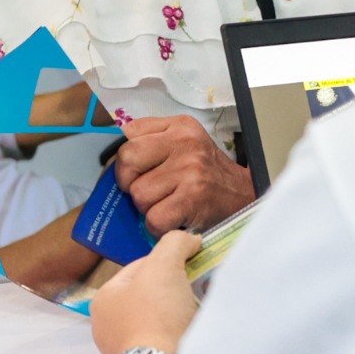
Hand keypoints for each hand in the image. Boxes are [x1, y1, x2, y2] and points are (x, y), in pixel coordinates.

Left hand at [90, 230, 200, 353]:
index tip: (192, 264)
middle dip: (174, 288)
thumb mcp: (164, 265)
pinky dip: (176, 335)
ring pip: (157, 317)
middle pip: (150, 292)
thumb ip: (175, 242)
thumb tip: (190, 240)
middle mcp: (107, 324)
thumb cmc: (155, 314)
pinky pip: (162, 340)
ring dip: (177, 312)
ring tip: (197, 311)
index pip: (141, 265)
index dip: (169, 259)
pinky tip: (189, 334)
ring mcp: (122, 349)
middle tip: (197, 288)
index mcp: (104, 297)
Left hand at [113, 115, 255, 234]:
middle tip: (146, 190)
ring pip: (138, 194)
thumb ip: (153, 142)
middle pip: (127, 160)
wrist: (244, 196)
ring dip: (148, 207)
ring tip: (167, 204)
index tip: (135, 170)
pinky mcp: (193, 199)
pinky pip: (153, 218)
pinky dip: (159, 227)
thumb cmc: (207, 174)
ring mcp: (190, 171)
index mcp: (180, 126)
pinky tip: (174, 219)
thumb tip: (110, 160)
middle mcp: (186, 143)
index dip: (126, 158)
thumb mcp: (186, 143)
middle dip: (129, 182)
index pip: (129, 133)